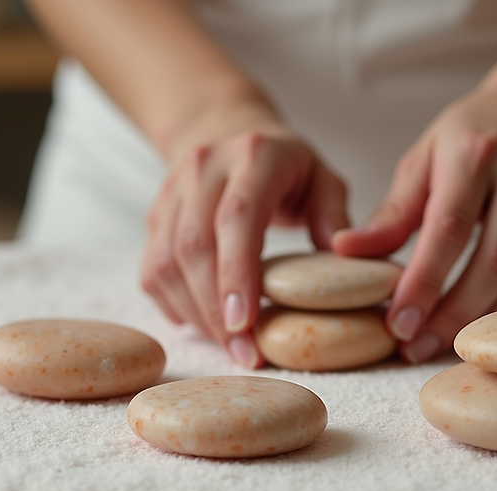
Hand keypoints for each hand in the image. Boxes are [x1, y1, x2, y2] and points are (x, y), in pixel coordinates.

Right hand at [140, 110, 349, 367]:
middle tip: (244, 353)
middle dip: (216, 309)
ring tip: (230, 347)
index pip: (237, 217)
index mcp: (254, 156)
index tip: (247, 323)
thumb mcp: (323, 178)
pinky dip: (177, 306)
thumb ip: (335, 215)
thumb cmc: (286, 168)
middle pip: (195, 246)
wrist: (225, 130)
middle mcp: (204, 168)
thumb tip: (343, 260)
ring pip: (167, 263)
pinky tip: (205, 325)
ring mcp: (171, 192)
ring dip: (197, 314)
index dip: (237, 272)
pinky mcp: (154, 217)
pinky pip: (152, 272)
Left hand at [333, 69, 496, 362]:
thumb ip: (392, 212)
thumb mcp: (423, 159)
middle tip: (417, 346)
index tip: (398, 323)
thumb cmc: (472, 135)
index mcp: (476, 154)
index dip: (423, 283)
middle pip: (494, 263)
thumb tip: (345, 251)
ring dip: (489, 320)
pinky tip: (494, 322)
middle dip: (454, 315)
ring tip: (449, 342)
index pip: (448, 231)